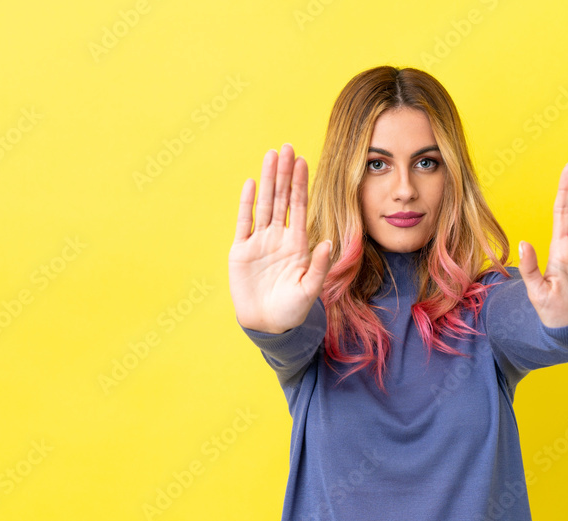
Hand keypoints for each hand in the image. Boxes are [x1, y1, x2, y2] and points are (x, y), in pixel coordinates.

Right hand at [229, 143, 331, 333]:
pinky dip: (247, 203)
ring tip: (270, 155)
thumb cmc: (292, 310)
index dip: (301, 184)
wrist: (267, 326)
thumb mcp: (309, 289)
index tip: (303, 161)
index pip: (300, 207)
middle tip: (286, 147)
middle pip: (281, 198)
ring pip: (264, 204)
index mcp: (297, 244)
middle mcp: (279, 238)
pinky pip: (244, 222)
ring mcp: (259, 242)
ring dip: (267, 180)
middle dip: (284, 173)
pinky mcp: (241, 251)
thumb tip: (327, 242)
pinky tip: (250, 183)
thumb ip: (318, 266)